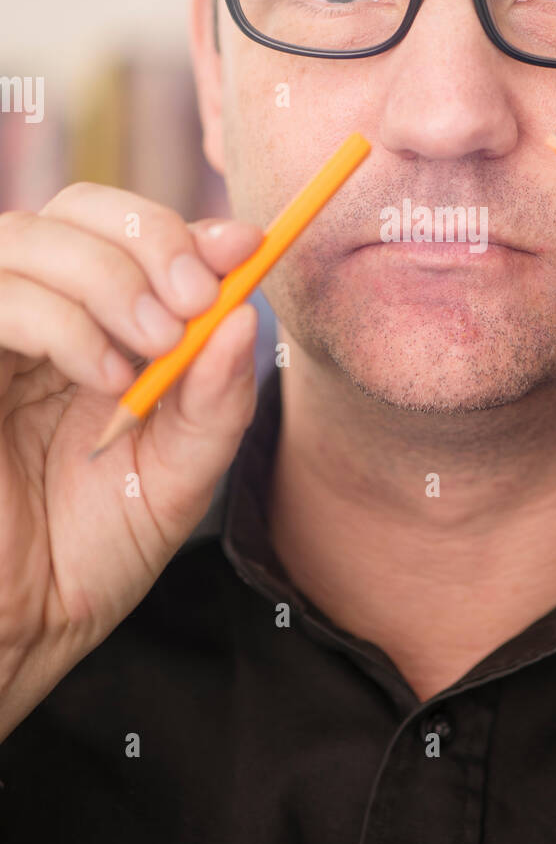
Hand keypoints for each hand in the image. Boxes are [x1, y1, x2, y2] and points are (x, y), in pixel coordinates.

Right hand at [0, 184, 263, 739]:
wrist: (17, 633)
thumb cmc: (91, 553)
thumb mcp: (181, 475)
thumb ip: (215, 400)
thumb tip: (245, 315)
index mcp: (93, 330)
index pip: (130, 235)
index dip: (186, 228)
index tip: (245, 248)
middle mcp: (35, 319)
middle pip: (77, 210)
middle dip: (150, 238)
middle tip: (195, 299)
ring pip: (28, 236)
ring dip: (108, 275)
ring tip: (152, 345)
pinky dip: (57, 317)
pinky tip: (103, 374)